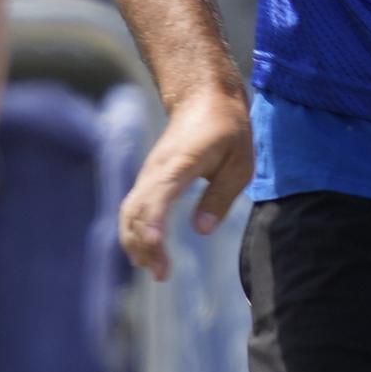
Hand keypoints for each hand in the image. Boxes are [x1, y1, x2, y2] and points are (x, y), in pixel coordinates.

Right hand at [113, 92, 252, 282]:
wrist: (202, 97)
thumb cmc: (227, 128)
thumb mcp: (240, 162)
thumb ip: (221, 195)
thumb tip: (201, 230)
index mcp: (180, 163)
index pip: (159, 195)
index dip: (154, 222)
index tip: (157, 246)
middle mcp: (156, 170)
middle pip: (137, 211)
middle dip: (145, 245)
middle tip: (163, 274)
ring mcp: (148, 174)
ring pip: (130, 213)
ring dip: (137, 243)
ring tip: (157, 271)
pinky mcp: (148, 180)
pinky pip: (134, 209)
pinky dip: (135, 233)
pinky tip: (147, 255)